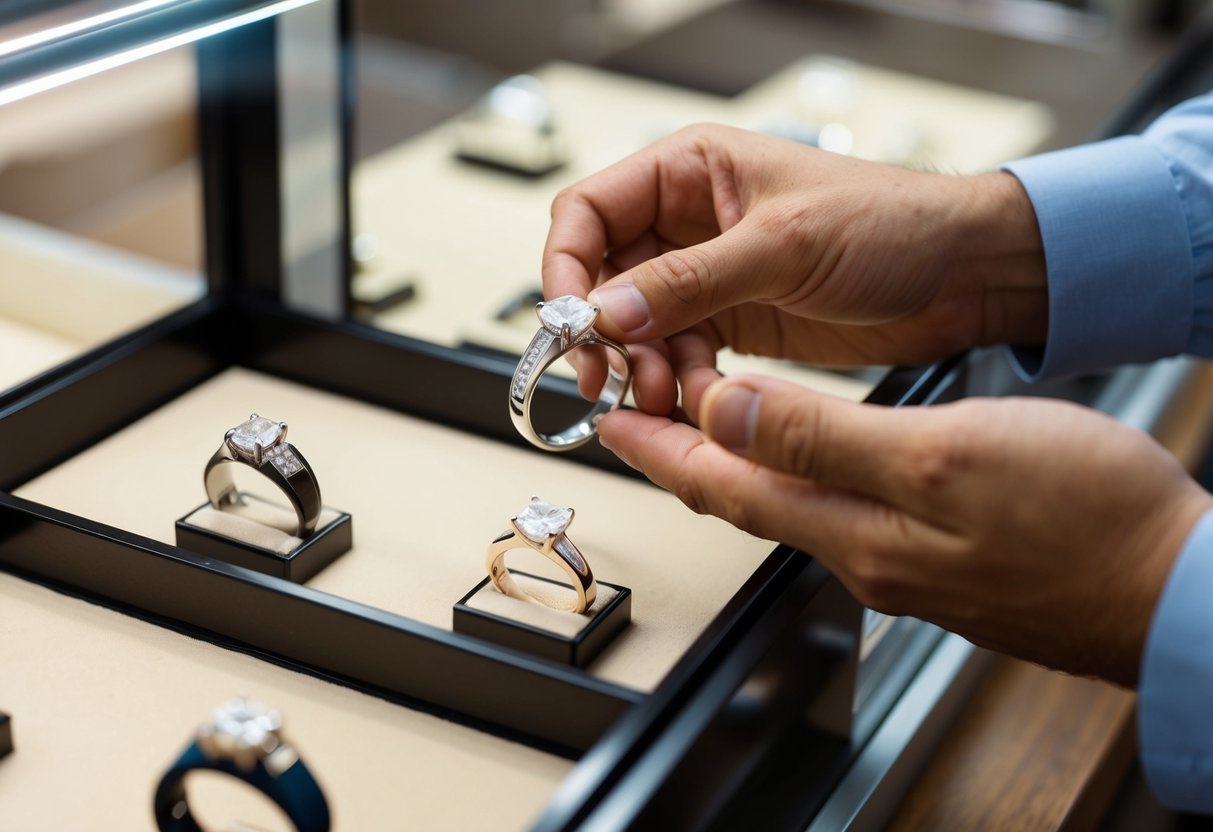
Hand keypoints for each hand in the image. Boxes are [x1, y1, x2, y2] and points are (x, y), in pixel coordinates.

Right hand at [543, 123, 1046, 414]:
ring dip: (639, 365)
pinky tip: (694, 398)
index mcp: (692, 171)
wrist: (963, 276)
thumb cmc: (893, 221)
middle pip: (603, 276)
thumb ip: (691, 279)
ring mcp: (710, 276)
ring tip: (661, 393)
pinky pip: (678, 356)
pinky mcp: (733, 322)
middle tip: (604, 373)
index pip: (589, 211)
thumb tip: (607, 310)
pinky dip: (677, 382)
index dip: (566, 265)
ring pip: (636, 326)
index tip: (567, 319)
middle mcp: (690, 222)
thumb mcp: (784, 243)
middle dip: (600, 329)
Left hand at [597, 375, 1212, 686]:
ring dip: (737, 461)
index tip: (610, 416)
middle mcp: (865, 552)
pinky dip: (802, 471)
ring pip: (791, 502)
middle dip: (683, 455)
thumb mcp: (939, 453)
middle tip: (638, 414)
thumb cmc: (1082, 520)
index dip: (659, 447)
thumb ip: (823, 435)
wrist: (1174, 585)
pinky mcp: (940, 551)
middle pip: (746, 498)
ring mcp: (903, 557)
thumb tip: (725, 411)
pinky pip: (840, 507)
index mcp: (854, 527)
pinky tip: (809, 453)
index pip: (722, 484)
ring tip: (705, 418)